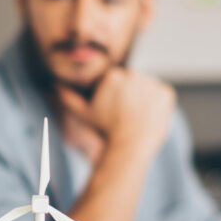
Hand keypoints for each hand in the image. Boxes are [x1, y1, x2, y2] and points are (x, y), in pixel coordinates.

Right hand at [55, 68, 175, 160]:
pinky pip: (163, 96)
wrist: (129, 146)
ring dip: (144, 101)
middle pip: (132, 84)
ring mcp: (151, 82)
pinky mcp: (166, 93)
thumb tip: (53, 87)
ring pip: (147, 89)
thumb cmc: (104, 131)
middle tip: (126, 117)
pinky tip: (149, 118)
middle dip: (130, 98)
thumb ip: (68, 98)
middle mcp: (133, 74)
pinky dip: (158, 106)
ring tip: (137, 119)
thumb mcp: (83, 114)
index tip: (114, 112)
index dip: (114, 99)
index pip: (116, 82)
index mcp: (113, 75)